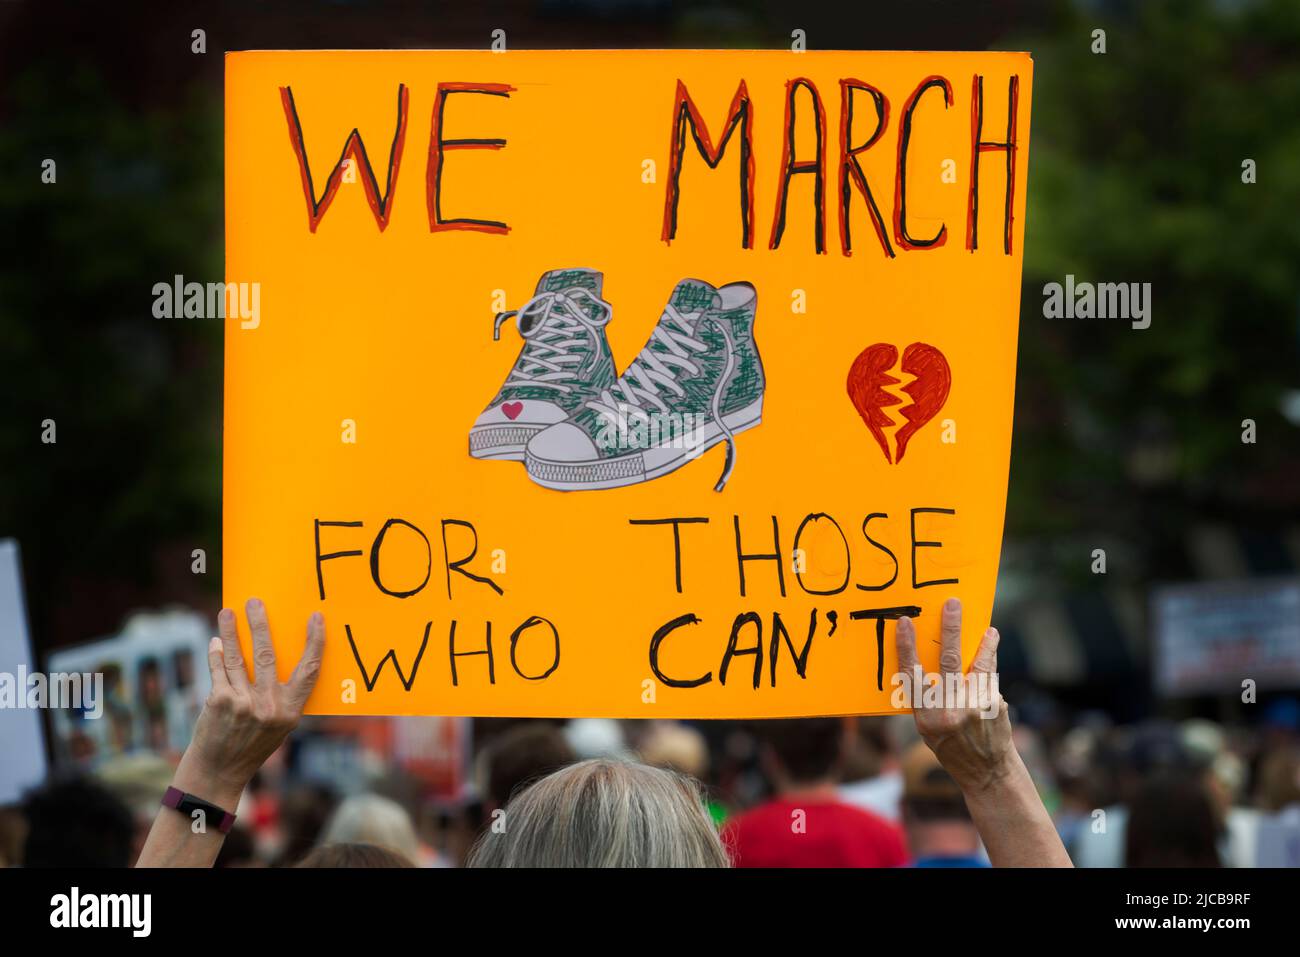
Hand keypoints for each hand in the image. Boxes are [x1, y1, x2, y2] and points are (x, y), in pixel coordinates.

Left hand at [172, 598, 324, 807]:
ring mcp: (242, 703)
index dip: (314, 642)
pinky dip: (217, 653)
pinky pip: (219, 669)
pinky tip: (217, 641)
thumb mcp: (280, 726)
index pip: (308, 670)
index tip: (316, 617)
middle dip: (260, 624)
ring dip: (231, 631)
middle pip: (267, 654)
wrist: (220, 769)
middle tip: (255, 602)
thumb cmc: (254, 743)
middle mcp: (268, 706)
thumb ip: (282, 696)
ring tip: (228, 612)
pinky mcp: (220, 701)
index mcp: (290, 711)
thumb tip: (279, 654)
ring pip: (238, 657)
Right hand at [896, 597, 1013, 794]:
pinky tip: (990, 645)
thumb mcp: (928, 728)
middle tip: (953, 605)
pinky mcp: (995, 703)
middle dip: (950, 629)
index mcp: (926, 717)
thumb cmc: (951, 746)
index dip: (907, 647)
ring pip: (979, 664)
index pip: (912, 675)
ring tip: (988, 630)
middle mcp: (951, 710)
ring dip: (984, 644)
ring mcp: (977, 706)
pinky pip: (989, 676)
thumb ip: (927, 698)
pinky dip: (989, 661)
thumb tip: (927, 659)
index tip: (906, 622)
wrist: (987, 770)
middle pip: (950, 661)